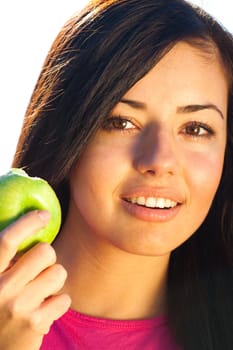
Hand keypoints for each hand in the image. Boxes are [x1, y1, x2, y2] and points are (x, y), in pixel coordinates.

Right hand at [0, 210, 70, 349]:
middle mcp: (0, 289)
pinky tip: (44, 311)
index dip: (28, 223)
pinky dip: (58, 303)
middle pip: (45, 251)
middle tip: (40, 270)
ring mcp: (17, 307)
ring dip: (54, 280)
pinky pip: (64, 298)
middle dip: (48, 257)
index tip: (44, 215)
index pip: (7, 240)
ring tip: (41, 292)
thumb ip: (8, 262)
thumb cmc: (1, 310)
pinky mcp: (35, 323)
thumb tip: (33, 228)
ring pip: (59, 272)